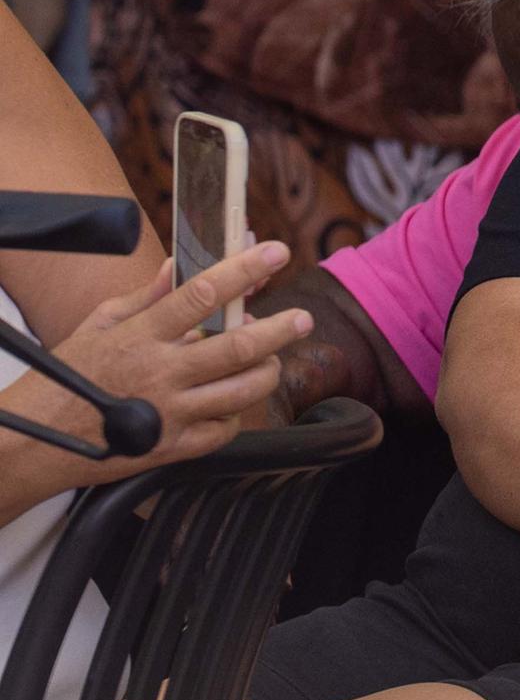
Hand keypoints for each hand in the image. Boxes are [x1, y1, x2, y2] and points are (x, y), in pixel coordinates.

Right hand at [13, 242, 297, 470]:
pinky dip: (237, 412)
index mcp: (141, 336)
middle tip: (302, 318)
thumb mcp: (98, 325)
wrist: (38, 440)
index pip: (201, 295)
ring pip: (242, 390)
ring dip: (267, 370)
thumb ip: (145, 296)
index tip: (276, 252)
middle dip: (279, 329)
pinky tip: (232, 399)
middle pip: (237, 348)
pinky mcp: (174, 447)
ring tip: (272, 358)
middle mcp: (160, 373)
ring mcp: (170, 413)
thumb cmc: (67, 377)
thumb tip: (177, 265)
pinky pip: (225, 429)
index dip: (243, 270)